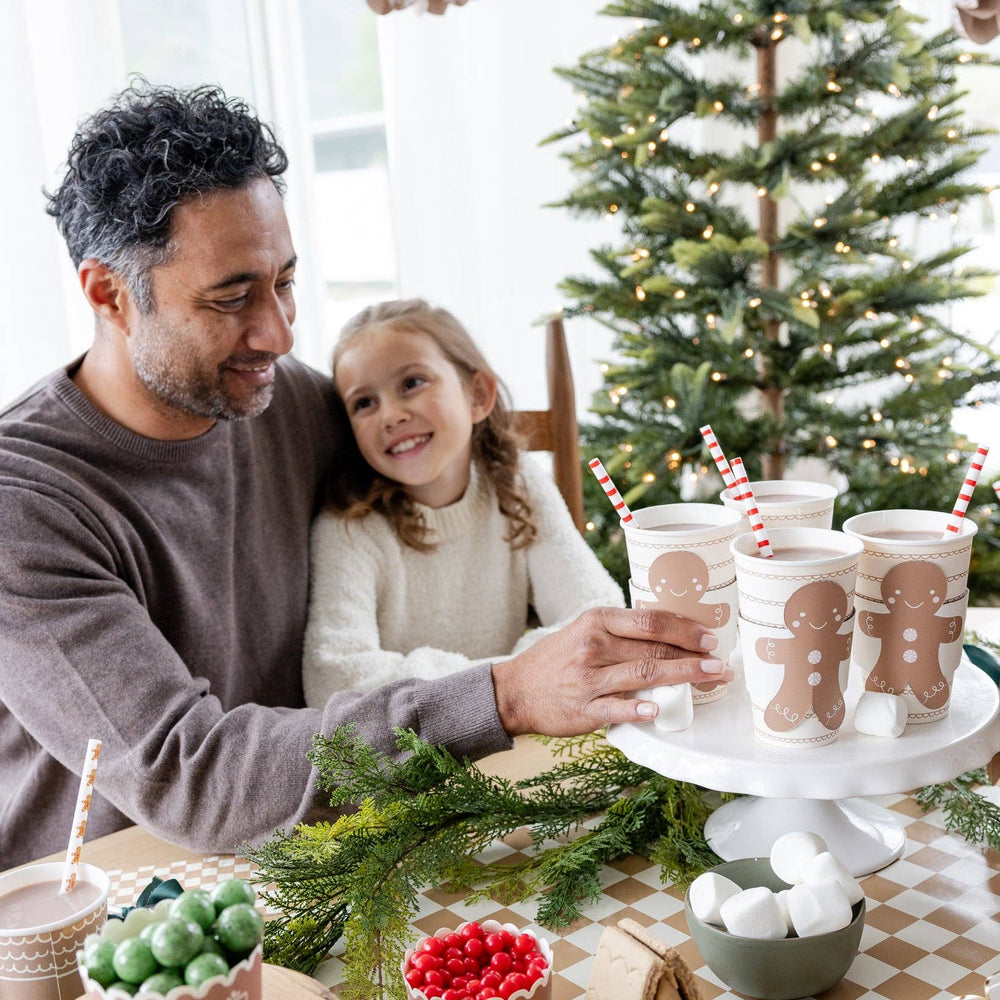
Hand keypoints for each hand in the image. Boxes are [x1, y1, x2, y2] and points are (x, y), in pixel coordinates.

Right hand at [491, 606, 730, 735]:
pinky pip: (617, 709)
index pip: (649, 622)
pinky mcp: (583, 709)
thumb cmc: (557, 659)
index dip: (684, 629)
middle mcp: (592, 646)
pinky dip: (639, 710)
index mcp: (596, 621)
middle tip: (721, 662)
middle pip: (653, 649)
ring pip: (644, 675)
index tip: (709, 637)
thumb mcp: (583, 631)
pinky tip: (658, 711)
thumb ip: (620, 631)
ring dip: (682, 677)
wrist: (515, 690)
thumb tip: (669, 632)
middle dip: (693, 656)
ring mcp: (587, 679)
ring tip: (710, 679)